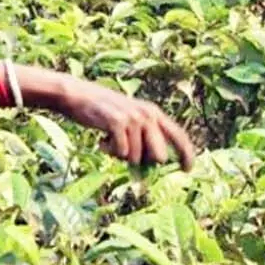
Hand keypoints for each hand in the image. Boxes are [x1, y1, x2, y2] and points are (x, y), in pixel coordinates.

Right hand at [55, 77, 196, 169]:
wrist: (76, 95)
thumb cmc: (103, 112)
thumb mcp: (130, 119)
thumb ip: (145, 136)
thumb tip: (155, 164)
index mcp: (154, 112)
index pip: (179, 136)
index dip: (187, 155)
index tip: (187, 170)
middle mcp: (147, 114)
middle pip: (159, 156)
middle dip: (144, 161)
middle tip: (128, 154)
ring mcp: (132, 117)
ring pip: (137, 158)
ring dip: (122, 155)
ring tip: (110, 141)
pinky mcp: (117, 122)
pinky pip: (121, 152)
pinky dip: (110, 151)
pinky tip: (102, 141)